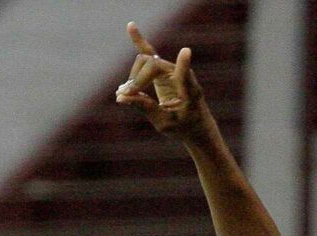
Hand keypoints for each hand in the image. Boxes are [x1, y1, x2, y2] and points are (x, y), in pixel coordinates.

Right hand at [115, 22, 206, 138]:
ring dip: (133, 76)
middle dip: (136, 80)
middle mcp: (181, 74)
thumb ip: (146, 108)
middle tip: (127, 96)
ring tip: (125, 92)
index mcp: (189, 90)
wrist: (195, 124)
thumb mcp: (164, 123)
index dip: (182, 64)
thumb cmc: (183, 126)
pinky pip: (150, 53)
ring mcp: (172, 70)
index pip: (183, 75)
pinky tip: (130, 27)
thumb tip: (121, 97)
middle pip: (151, 65)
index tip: (186, 51)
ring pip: (146, 61)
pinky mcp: (164, 70)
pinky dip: (140, 42)